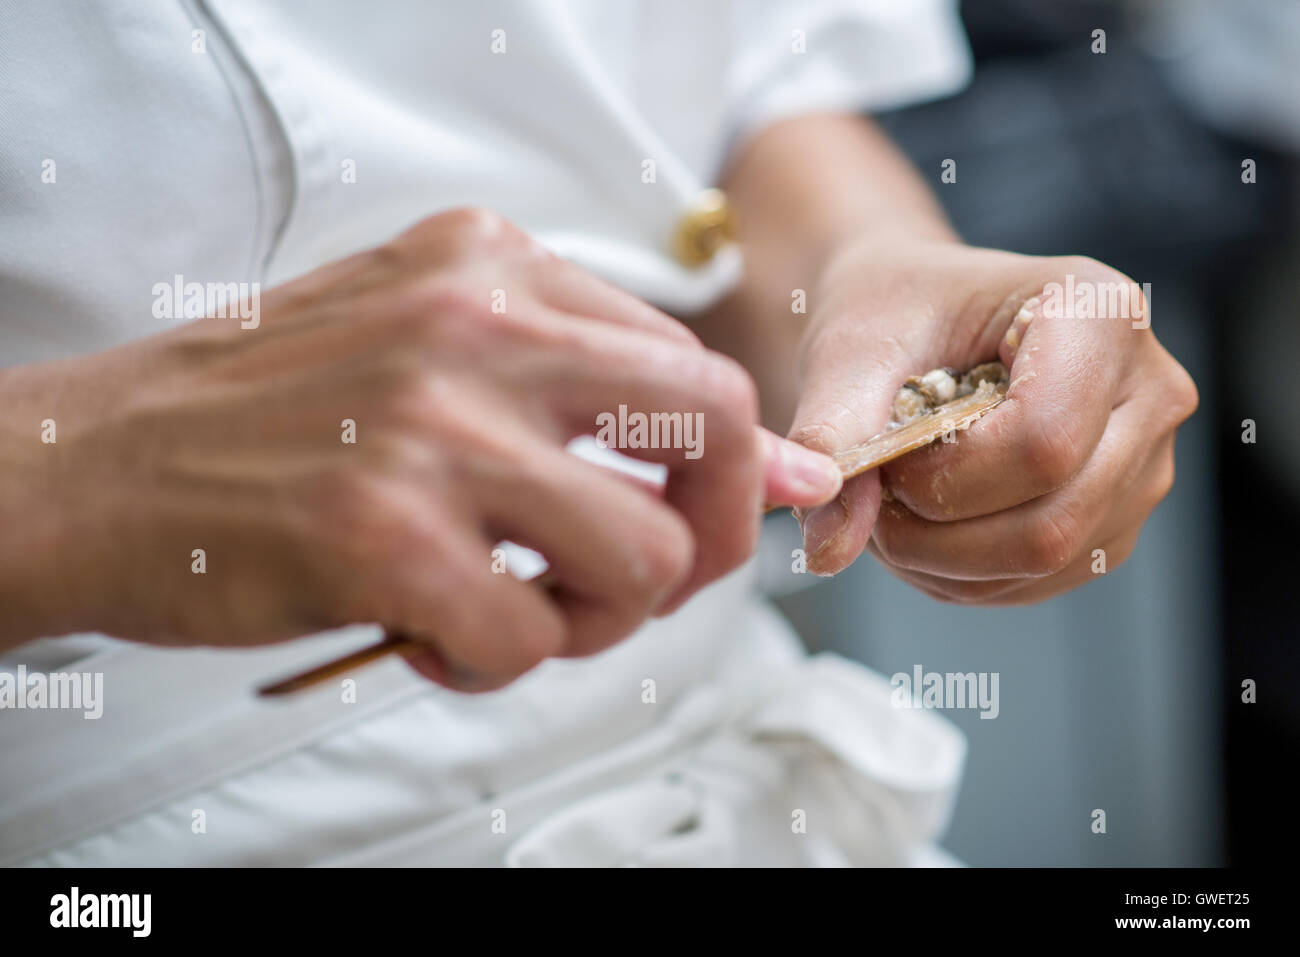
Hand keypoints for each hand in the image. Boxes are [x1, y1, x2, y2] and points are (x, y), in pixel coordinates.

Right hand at [0, 208, 840, 686]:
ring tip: (519, 612)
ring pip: (646, 555)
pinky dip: (497, 663)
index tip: (711, 514)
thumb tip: (775, 464)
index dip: (724, 462)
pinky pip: (532, 639)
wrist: (98, 465)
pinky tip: (433, 638)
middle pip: (711, 430)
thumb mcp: (427, 342)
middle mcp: (476, 325)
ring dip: (598, 618)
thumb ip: (580, 385)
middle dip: (710, 533)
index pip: (686, 364)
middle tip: (640, 580)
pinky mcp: (387, 535)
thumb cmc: (269, 416)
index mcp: (491, 267)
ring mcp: (433, 427)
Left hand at [787, 238, 1196, 602]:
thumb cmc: (895, 311)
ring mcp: (1145, 463)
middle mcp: (1148, 389)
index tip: (884, 458)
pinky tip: (925, 525)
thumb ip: (831, 438)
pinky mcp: (1116, 521)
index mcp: (1099, 312)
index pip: (1041, 443)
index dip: (944, 479)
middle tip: (873, 497)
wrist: (915, 318)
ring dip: (941, 559)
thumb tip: (830, 544)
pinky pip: (1038, 582)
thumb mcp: (848, 351)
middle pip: (1052, 520)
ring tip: (892, 505)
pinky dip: (960, 573)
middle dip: (937, 532)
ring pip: (1046, 561)